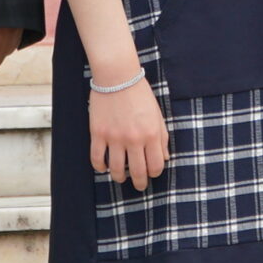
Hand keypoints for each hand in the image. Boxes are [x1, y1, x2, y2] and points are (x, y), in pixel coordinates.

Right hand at [89, 73, 169, 189]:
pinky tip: (104, 167)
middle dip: (139, 183)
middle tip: (138, 186)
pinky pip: (97, 158)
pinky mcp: (98, 133)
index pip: (156, 165)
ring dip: (119, 177)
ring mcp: (114, 137)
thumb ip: (162, 137)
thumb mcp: (157, 114)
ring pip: (116, 169)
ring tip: (120, 178)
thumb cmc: (139, 94)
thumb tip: (165, 158)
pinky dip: (100, 167)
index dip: (154, 173)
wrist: (117, 76)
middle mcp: (134, 139)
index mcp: (151, 134)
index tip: (151, 173)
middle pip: (138, 172)